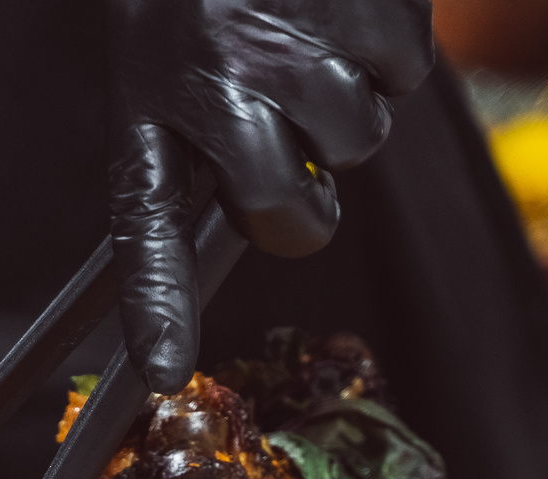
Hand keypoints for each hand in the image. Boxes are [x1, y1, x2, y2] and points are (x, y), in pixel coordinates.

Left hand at [107, 0, 435, 390]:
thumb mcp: (160, 41)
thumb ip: (194, 135)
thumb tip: (262, 215)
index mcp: (147, 92)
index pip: (143, 222)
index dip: (156, 303)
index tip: (161, 373)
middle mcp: (212, 74)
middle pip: (287, 211)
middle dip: (301, 198)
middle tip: (288, 140)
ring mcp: (290, 41)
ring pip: (357, 140)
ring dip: (348, 97)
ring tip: (308, 32)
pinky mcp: (366, 7)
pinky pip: (403, 71)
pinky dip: (389, 41)